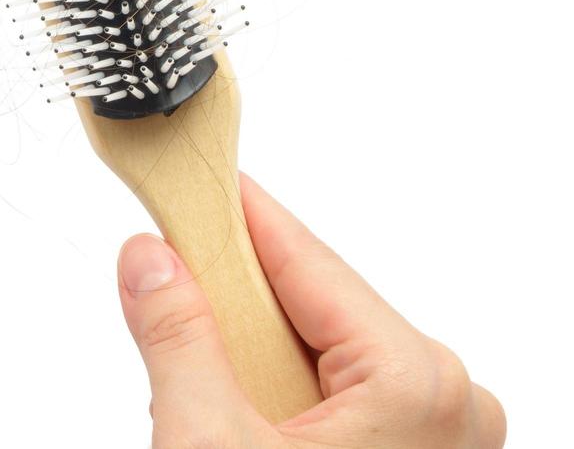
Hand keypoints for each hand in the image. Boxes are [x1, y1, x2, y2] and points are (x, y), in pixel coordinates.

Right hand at [117, 175, 504, 447]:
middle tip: (166, 274)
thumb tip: (150, 261)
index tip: (188, 180)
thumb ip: (175, 336)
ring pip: (326, 352)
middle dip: (236, 295)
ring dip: (255, 351)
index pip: (304, 257)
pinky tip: (238, 413)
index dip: (234, 214)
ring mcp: (442, 439)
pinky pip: (344, 397)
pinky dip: (284, 393)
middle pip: (316, 304)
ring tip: (198, 375)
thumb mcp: (206, 443)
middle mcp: (451, 403)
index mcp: (416, 381)